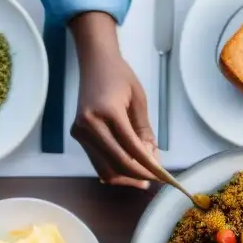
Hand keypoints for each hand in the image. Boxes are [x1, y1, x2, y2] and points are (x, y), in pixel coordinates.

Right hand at [70, 12, 157, 188]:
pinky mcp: (78, 136)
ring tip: (144, 179)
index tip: (164, 176)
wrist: (94, 63)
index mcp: (108, 112)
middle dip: (139, 176)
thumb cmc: (120, 76)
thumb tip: (152, 161)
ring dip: (126, 178)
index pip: (131, 149)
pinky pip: (98, 162)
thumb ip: (145, 132)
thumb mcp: (140, 101)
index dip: (149, 166)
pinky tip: (130, 171)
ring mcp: (81, 132)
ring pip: (105, 169)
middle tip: (156, 180)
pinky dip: (115, 170)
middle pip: (117, 164)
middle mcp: (89, 125)